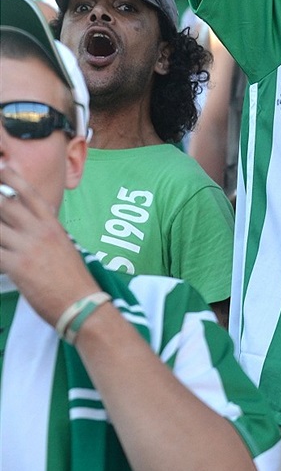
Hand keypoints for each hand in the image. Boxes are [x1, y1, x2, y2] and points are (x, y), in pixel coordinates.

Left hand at [0, 162, 97, 327]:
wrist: (81, 302)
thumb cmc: (73, 277)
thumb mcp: (64, 244)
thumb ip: (47, 230)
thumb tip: (35, 220)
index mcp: (51, 223)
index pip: (29, 193)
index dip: (11, 178)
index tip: (0, 168)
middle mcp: (39, 230)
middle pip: (5, 204)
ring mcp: (27, 247)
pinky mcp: (17, 266)